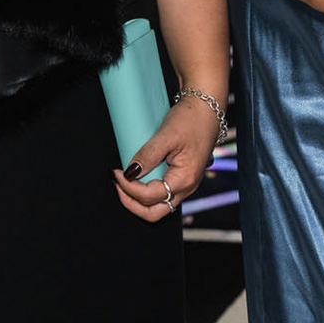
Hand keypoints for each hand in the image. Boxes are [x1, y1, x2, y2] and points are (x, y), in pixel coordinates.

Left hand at [111, 95, 221, 221]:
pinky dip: (146, 193)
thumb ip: (147, 156)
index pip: (149, 196)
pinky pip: (162, 195)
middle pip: (154, 212)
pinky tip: (137, 180)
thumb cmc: (191, 119)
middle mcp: (187, 187)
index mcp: (185, 179)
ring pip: (158, 206)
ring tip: (123, 183)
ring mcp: (185, 185)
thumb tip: (130, 174)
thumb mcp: (166, 135)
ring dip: (137, 200)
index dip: (128, 187)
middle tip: (117, 186)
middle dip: (131, 203)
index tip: (116, 173)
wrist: (206, 110)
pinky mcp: (182, 178)